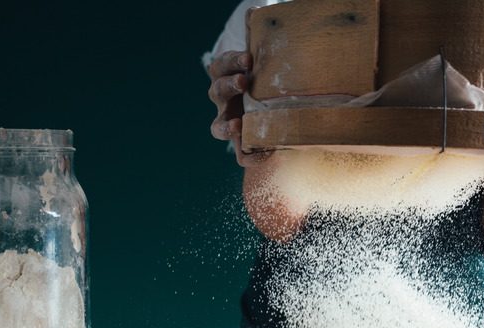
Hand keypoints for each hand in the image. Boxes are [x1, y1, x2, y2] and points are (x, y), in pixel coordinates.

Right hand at [208, 7, 264, 166]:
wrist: (266, 106)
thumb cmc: (260, 77)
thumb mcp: (259, 55)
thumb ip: (255, 33)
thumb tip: (254, 10)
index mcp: (224, 76)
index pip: (220, 66)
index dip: (232, 62)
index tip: (249, 60)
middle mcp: (222, 101)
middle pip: (217, 92)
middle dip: (229, 86)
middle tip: (245, 82)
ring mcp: (229, 122)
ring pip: (219, 127)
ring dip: (227, 127)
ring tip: (238, 125)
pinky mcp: (242, 144)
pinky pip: (241, 155)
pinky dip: (249, 157)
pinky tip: (266, 154)